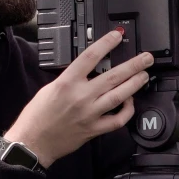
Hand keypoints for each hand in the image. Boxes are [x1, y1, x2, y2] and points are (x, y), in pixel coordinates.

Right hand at [4, 30, 152, 167]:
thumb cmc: (38, 115)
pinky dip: (127, 111)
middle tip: (146, 58)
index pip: (90, 57)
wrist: (33, 141)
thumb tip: (87, 69)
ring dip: (135, 84)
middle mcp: (81, 96)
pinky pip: (117, 120)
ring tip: (144, 75)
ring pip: (119, 96)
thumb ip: (70, 78)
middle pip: (113, 76)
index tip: (117, 36)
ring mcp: (90, 114)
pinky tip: (130, 102)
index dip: (106, 44)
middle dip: (133, 65)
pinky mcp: (94, 130)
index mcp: (67, 82)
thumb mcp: (50, 87)